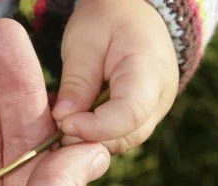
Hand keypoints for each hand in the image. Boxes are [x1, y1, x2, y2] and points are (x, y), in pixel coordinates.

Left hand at [53, 0, 178, 152]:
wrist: (133, 13)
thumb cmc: (108, 20)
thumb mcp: (84, 43)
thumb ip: (76, 82)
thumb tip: (63, 120)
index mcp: (150, 71)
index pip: (129, 114)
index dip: (95, 127)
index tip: (64, 124)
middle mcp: (160, 98)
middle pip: (126, 135)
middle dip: (89, 137)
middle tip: (57, 128)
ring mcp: (155, 111)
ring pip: (122, 141)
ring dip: (91, 139)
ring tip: (64, 121)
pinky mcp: (143, 118)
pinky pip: (119, 135)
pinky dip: (96, 134)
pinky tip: (75, 120)